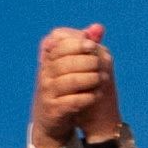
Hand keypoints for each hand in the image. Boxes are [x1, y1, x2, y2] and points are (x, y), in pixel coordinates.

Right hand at [30, 24, 112, 147]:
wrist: (51, 120)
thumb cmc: (64, 88)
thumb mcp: (71, 66)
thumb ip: (84, 47)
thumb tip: (98, 27)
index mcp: (48, 62)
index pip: (59, 46)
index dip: (76, 44)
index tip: (93, 45)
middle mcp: (45, 76)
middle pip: (65, 63)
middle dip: (86, 61)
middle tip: (101, 63)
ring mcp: (48, 94)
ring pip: (68, 82)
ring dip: (89, 79)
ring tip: (103, 79)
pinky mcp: (55, 111)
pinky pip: (71, 102)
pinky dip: (86, 97)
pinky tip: (96, 95)